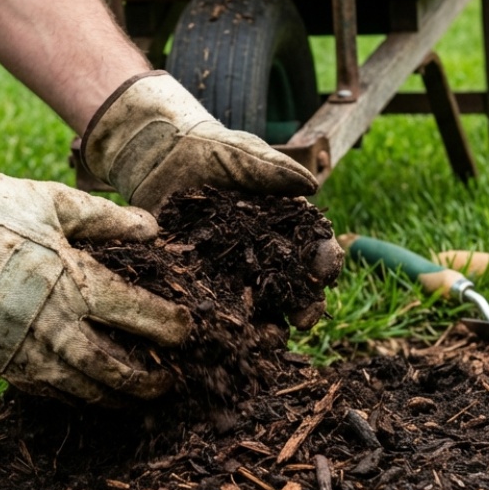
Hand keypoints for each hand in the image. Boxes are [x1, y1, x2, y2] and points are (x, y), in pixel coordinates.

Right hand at [0, 128, 191, 404]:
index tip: (186, 332)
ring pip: (81, 390)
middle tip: (170, 381)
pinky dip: (76, 398)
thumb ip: (111, 220)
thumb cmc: (6, 210)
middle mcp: (52, 322)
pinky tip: (94, 394)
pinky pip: (47, 392)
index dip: (170, 328)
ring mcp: (25, 347)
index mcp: (73, 280)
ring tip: (138, 397)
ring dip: (116, 398)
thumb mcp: (60, 203)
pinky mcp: (3, 360)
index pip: (137, 315)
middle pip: (113, 368)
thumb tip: (155, 230)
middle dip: (148, 381)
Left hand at [81, 72, 339, 327]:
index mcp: (288, 227)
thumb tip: (312, 185)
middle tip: (304, 318)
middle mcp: (266, 257)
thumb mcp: (243, 155)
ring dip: (268, 326)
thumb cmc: (212, 151)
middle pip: (294, 288)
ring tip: (267, 338)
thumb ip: (273, 170)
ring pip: (259, 308)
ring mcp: (233, 274)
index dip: (326, 263)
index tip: (326, 272)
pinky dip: (221, 326)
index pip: (316, 249)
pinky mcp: (200, 284)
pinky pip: (214, 310)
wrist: (162, 156)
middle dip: (304, 306)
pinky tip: (223, 336)